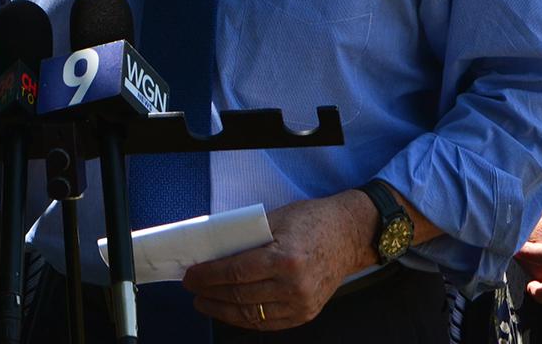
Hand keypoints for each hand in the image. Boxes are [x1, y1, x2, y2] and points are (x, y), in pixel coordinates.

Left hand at [183, 192, 375, 329]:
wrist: (349, 235)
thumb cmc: (313, 221)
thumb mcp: (278, 219)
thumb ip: (248, 238)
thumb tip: (214, 253)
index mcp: (286, 258)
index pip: (235, 272)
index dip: (208, 276)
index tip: (191, 276)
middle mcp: (294, 285)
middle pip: (239, 296)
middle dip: (210, 293)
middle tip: (193, 289)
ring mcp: (301, 304)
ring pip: (251, 314)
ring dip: (222, 310)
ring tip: (205, 302)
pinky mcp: (305, 313)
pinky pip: (267, 322)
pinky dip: (245, 318)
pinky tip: (230, 311)